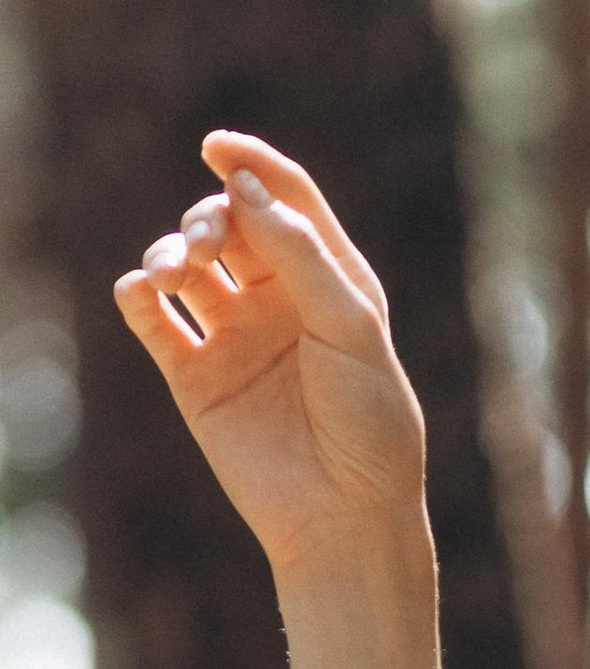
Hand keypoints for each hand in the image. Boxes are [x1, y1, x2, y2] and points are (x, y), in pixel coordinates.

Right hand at [114, 135, 426, 578]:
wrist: (346, 517)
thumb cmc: (368, 425)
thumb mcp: (351, 328)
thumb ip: (300, 253)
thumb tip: (242, 186)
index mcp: (328, 280)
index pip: (284, 200)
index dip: (250, 165)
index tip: (217, 148)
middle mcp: (278, 301)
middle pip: (227, 224)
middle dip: (208, 219)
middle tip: (205, 246)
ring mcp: (234, 337)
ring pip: (185, 264)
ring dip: (170, 252)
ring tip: (172, 273)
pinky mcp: (196, 378)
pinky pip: (154, 322)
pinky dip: (138, 297)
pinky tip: (143, 293)